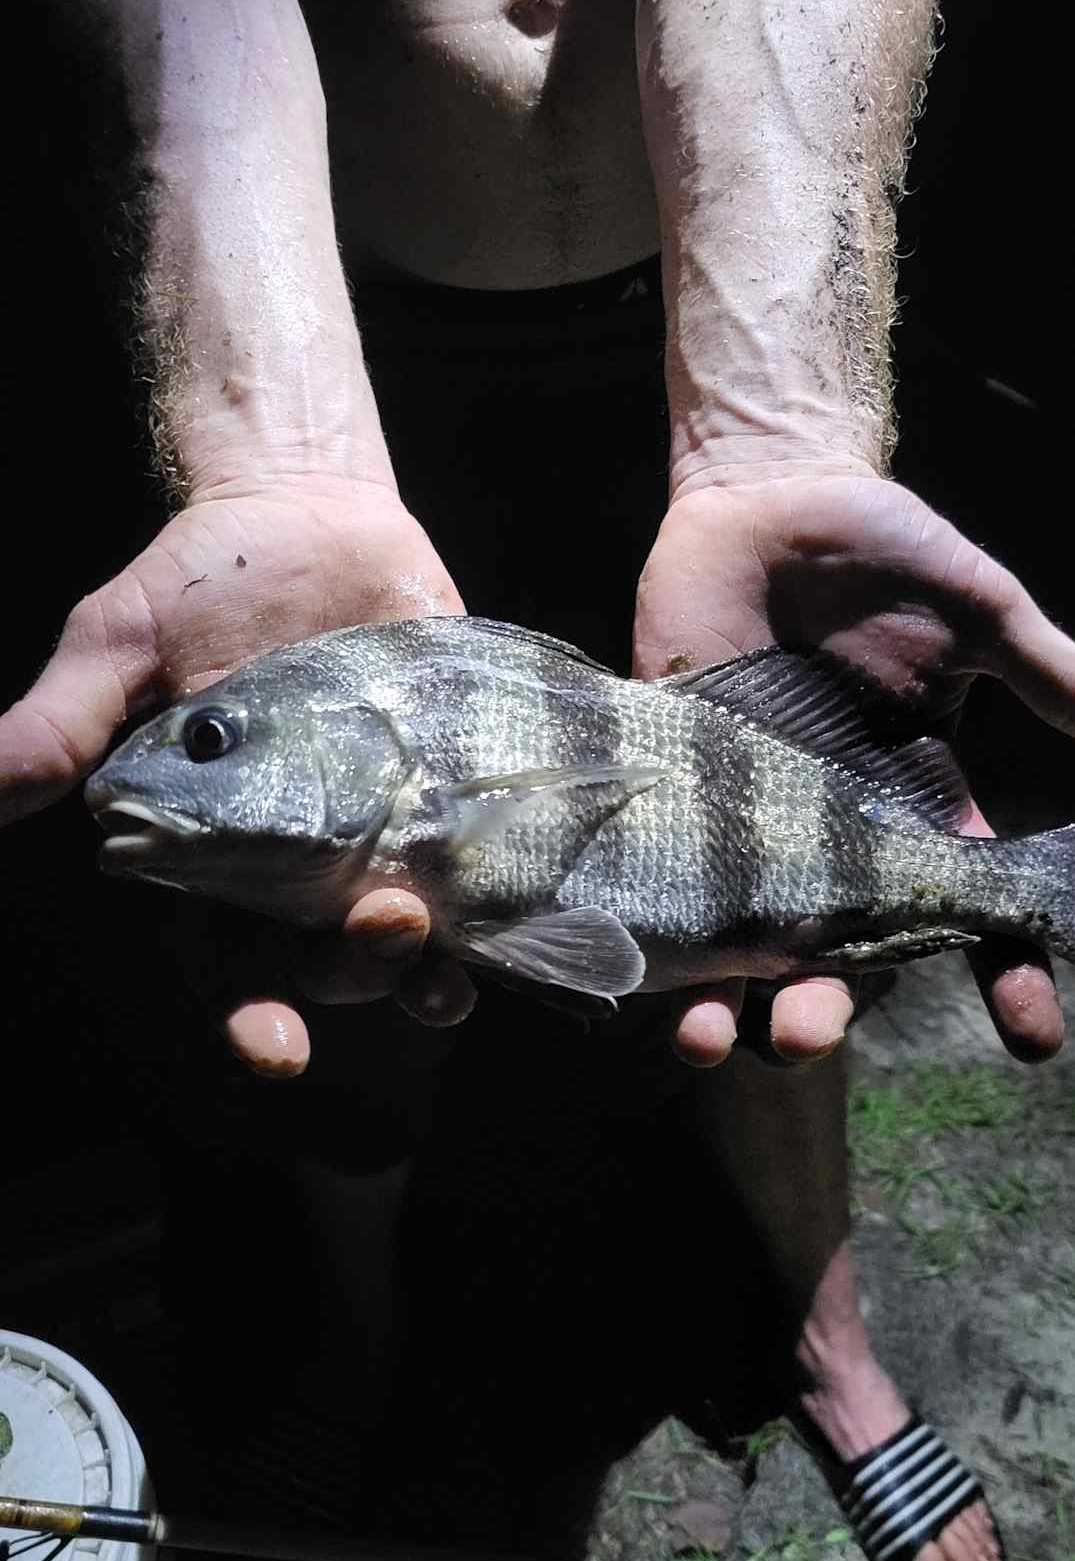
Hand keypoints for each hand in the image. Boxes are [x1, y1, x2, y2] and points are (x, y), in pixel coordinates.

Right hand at [0, 472, 473, 1074]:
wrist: (308, 512)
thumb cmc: (200, 581)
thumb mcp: (119, 644)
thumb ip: (63, 726)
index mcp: (225, 852)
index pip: (233, 962)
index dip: (252, 1015)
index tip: (276, 1048)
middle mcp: (310, 859)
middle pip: (334, 961)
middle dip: (357, 976)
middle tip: (381, 933)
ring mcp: (390, 826)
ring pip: (416, 933)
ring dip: (434, 964)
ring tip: (452, 966)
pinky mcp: (458, 782)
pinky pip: (488, 858)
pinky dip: (505, 894)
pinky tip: (525, 910)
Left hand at [633, 464, 1074, 1066]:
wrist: (770, 499)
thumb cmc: (886, 556)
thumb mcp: (976, 612)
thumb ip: (1049, 673)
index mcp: (914, 810)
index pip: (968, 914)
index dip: (1007, 976)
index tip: (1034, 1037)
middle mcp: (829, 838)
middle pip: (835, 955)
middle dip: (824, 1008)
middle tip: (806, 1035)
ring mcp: (743, 822)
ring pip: (737, 939)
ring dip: (723, 1000)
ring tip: (711, 1040)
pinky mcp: (667, 788)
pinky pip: (654, 870)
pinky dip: (642, 924)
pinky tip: (631, 964)